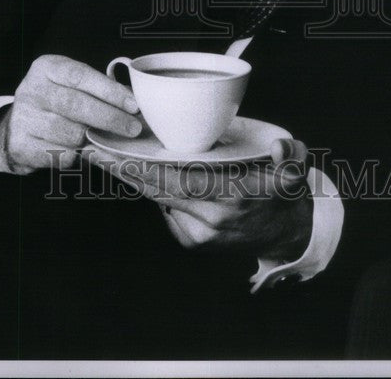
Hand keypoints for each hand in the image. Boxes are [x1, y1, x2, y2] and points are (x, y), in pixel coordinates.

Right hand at [0, 54, 141, 173]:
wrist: (16, 128)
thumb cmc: (54, 102)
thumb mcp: (70, 85)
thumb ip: (97, 90)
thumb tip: (133, 105)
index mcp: (46, 68)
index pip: (80, 76)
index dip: (110, 91)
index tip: (133, 105)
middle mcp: (31, 90)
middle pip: (77, 105)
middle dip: (111, 118)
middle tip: (133, 128)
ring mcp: (23, 119)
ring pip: (71, 133)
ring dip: (94, 139)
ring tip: (105, 139)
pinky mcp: (21, 146)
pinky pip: (60, 154)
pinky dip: (78, 155)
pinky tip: (82, 150)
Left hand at [84, 138, 312, 259]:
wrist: (286, 235)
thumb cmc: (285, 193)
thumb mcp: (296, 170)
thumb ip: (291, 154)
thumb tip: (277, 147)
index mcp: (234, 196)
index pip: (180, 179)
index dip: (146, 167)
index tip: (119, 152)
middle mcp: (213, 218)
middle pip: (158, 191)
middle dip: (124, 171)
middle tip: (94, 150)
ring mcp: (201, 234)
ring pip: (158, 201)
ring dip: (132, 181)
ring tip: (106, 158)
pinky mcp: (194, 242)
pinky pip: (167, 212)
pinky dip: (152, 193)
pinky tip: (137, 175)